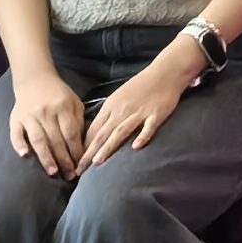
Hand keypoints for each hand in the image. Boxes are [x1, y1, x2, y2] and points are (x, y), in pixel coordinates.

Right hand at [8, 71, 89, 175]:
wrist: (35, 78)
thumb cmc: (58, 94)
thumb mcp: (74, 102)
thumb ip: (78, 121)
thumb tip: (82, 145)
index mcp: (63, 107)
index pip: (71, 133)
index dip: (76, 151)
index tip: (81, 165)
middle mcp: (46, 112)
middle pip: (56, 140)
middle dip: (64, 160)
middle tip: (69, 176)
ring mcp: (29, 116)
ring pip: (38, 140)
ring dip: (46, 157)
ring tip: (53, 172)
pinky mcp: (15, 119)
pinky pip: (16, 134)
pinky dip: (20, 145)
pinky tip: (25, 156)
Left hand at [81, 48, 198, 165]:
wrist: (165, 72)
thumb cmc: (141, 85)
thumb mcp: (119, 97)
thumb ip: (109, 115)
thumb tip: (96, 133)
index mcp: (111, 106)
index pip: (93, 130)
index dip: (83, 147)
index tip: (76, 162)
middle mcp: (122, 110)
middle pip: (102, 134)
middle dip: (89, 153)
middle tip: (79, 170)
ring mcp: (139, 112)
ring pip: (120, 132)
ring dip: (107, 148)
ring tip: (97, 162)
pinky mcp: (156, 114)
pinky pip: (148, 127)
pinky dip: (142, 136)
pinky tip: (137, 147)